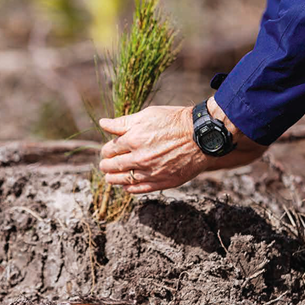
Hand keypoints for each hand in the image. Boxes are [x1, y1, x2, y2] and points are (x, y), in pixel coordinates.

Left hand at [98, 98, 267, 193]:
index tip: (107, 151)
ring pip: (123, 180)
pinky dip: (129, 188)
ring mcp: (151, 172)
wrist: (201, 136)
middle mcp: (140, 158)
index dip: (106, 150)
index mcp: (133, 139)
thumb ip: (123, 122)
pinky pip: (138, 189)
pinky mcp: (162, 182)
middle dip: (106, 165)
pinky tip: (126, 185)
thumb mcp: (148, 115)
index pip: (109, 149)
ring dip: (113, 179)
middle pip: (113, 166)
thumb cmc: (175, 121)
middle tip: (105, 165)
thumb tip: (103, 124)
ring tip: (110, 177)